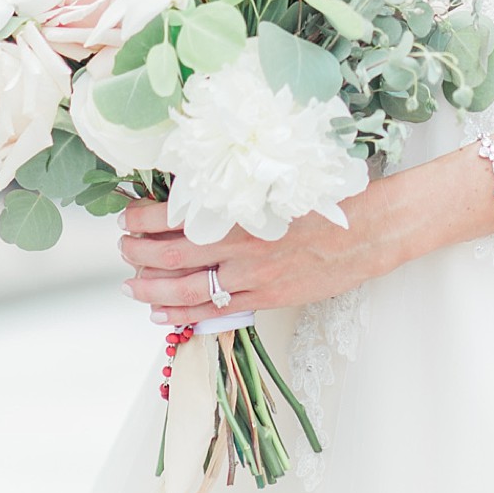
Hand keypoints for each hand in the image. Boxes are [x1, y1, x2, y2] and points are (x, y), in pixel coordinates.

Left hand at [118, 184, 401, 326]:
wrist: (372, 228)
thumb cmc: (330, 194)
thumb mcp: (280, 178)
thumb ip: (237, 189)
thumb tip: (194, 190)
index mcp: (242, 208)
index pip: (175, 217)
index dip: (143, 218)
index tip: (127, 214)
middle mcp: (241, 245)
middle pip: (171, 256)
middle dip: (137, 253)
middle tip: (121, 247)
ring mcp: (253, 277)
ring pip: (186, 290)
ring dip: (151, 288)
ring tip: (130, 284)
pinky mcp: (268, 298)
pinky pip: (214, 312)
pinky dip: (182, 314)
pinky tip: (162, 312)